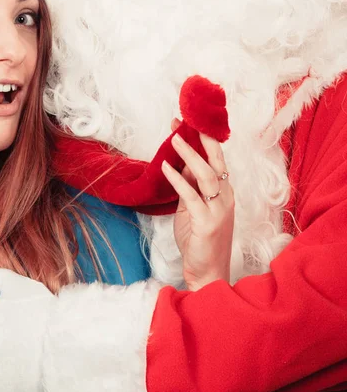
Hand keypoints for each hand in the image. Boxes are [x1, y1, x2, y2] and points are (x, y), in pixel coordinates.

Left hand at [161, 128, 233, 289]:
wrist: (207, 271)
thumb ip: (190, 185)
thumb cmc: (199, 238)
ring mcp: (218, 209)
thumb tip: (181, 161)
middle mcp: (226, 197)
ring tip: (173, 138)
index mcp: (224, 191)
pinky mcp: (207, 222)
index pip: (215, 159)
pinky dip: (177, 179)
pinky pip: (190, 195)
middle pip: (215, 161)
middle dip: (200, 138)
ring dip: (189, 154)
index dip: (202, 139)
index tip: (187, 121)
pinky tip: (165, 167)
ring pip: (206, 174)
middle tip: (183, 120)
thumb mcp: (192, 206)